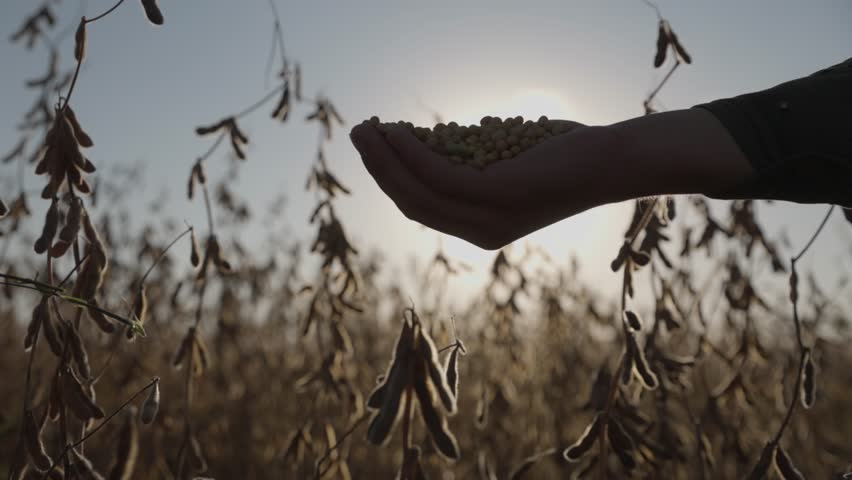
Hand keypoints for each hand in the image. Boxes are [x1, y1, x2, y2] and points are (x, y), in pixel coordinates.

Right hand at [350, 120, 627, 249]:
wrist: (611, 162)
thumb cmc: (562, 155)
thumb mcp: (507, 160)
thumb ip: (472, 160)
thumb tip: (438, 140)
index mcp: (480, 228)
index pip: (420, 207)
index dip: (391, 178)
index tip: (375, 146)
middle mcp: (480, 232)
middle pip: (411, 203)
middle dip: (379, 168)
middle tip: (358, 133)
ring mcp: (489, 220)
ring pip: (418, 192)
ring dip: (386, 159)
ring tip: (366, 128)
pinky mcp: (499, 198)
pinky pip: (441, 176)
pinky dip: (413, 153)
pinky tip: (400, 131)